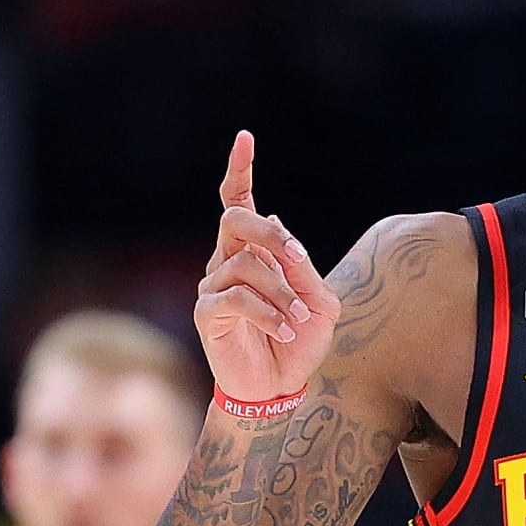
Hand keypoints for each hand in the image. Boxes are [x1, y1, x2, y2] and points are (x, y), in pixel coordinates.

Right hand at [195, 131, 340, 402]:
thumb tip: (275, 219)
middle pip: (237, 219)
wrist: (279, 387)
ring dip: (281, 292)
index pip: (239, 202)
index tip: (244, 137)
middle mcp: (228, 261)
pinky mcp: (206, 312)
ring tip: (295, 319)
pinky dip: (268, 313)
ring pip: (246, 265)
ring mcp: (213, 285)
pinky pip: (237, 298)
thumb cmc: (298, 343)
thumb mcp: (318, 302)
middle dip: (272, 235)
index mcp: (254, 252)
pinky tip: (283, 330)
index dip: (240, 170)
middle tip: (299, 261)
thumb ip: (301, 267)